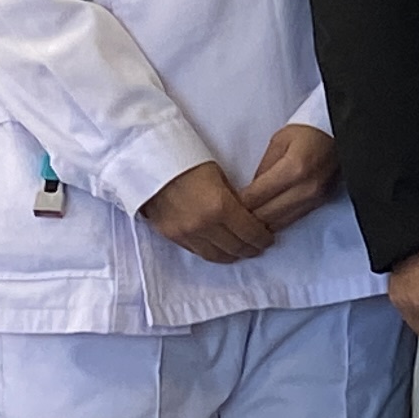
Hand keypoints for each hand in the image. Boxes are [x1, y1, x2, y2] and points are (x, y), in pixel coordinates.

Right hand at [141, 160, 277, 264]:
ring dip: (231, 255)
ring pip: (216, 256)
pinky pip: (197, 251)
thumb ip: (234, 200)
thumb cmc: (188, 162)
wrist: (151, 162)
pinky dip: (212, 252)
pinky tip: (219, 248)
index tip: (268, 238)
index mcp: (220, 207)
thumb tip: (247, 217)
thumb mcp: (220, 177)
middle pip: (235, 248)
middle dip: (250, 249)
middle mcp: (204, 225)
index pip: (250, 233)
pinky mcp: (172, 236)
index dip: (262, 239)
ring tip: (240, 251)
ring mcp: (186, 234)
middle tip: (258, 247)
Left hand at [237, 122, 339, 233]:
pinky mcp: (320, 203)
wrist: (339, 131)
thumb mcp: (278, 142)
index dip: (237, 204)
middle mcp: (306, 188)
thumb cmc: (307, 131)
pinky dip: (276, 221)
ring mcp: (315, 198)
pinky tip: (264, 219)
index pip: (257, 197)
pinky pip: (292, 220)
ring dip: (260, 224)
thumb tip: (250, 193)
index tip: (223, 206)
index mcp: (293, 170)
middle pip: (267, 215)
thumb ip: (263, 169)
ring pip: (279, 223)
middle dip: (246, 219)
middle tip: (229, 218)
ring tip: (245, 222)